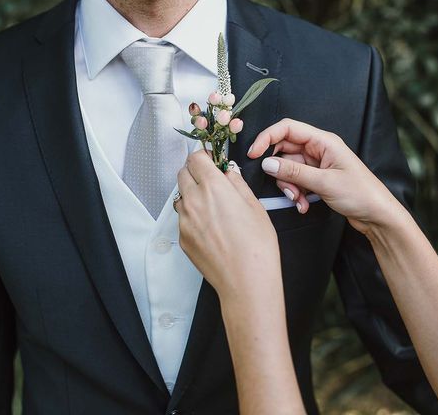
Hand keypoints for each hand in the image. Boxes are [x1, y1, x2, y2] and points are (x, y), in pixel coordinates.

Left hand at [176, 150, 281, 302]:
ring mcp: (185, 221)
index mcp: (213, 187)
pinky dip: (192, 216)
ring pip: (181, 196)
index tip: (212, 162)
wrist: (246, 281)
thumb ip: (237, 183)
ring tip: (213, 207)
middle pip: (183, 173)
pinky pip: (183, 218)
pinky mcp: (183, 238)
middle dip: (196, 173)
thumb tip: (228, 173)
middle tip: (212, 182)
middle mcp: (194, 201)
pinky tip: (211, 228)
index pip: (195, 158)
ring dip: (192, 194)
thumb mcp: (255, 206)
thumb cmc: (257, 246)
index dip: (204, 157)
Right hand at [247, 118, 405, 233]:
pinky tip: (303, 205)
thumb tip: (267, 163)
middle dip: (279, 170)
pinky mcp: (317, 178)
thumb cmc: (361, 194)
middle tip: (284, 187)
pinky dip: (296, 193)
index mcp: (324, 141)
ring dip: (288, 186)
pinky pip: (297, 181)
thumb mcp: (324, 183)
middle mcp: (319, 149)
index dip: (267, 138)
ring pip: (288, 168)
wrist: (378, 215)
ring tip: (298, 200)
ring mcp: (318, 164)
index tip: (254, 154)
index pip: (287, 128)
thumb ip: (294, 172)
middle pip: (284, 150)